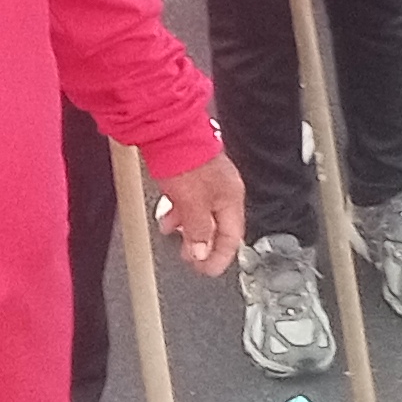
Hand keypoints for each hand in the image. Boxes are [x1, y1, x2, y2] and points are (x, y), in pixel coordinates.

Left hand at [150, 151, 244, 273]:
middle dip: (204, 246)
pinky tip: (169, 218)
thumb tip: (201, 251)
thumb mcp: (192, 205)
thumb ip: (198, 231)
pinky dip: (182, 215)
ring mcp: (209, 182)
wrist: (168, 132)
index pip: (233, 237)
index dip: (220, 257)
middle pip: (219, 227)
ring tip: (177, 240)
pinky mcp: (194, 175)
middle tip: (192, 259)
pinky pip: (192, 203)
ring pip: (203, 215)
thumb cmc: (184, 161)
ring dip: (191, 231)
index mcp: (231, 198)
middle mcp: (224, 190)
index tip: (207, 270)